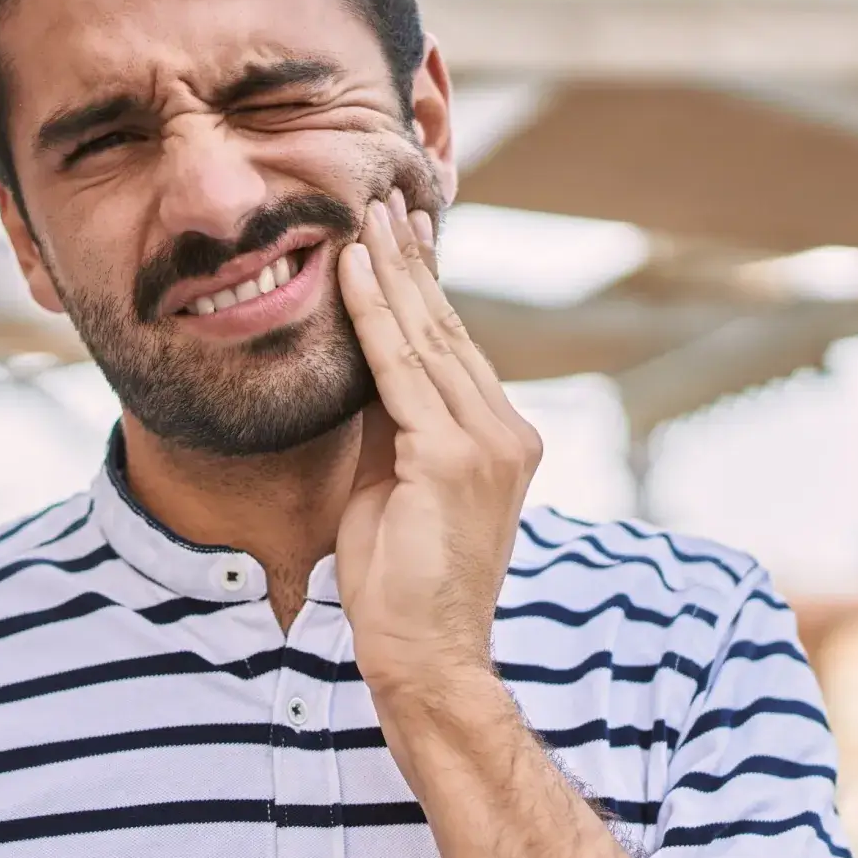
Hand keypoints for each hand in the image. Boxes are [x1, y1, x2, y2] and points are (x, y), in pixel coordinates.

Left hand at [335, 190, 541, 706]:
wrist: (424, 656)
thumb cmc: (401, 587)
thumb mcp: (393, 486)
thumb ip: (389, 427)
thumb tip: (363, 367)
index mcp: (500, 441)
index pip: (455, 350)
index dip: (424, 290)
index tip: (401, 237)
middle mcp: (506, 432)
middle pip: (447, 331)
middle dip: (410, 262)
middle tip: (383, 200)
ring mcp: (487, 444)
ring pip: (427, 338)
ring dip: (390, 271)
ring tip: (363, 215)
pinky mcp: (451, 458)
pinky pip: (400, 369)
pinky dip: (372, 315)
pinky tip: (350, 270)